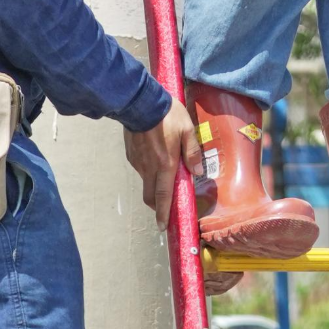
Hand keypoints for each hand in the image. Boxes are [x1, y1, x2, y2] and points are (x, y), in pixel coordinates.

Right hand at [124, 98, 203, 229]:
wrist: (141, 102)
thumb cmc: (167, 115)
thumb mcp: (187, 129)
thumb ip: (192, 151)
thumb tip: (198, 172)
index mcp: (165, 165)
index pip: (163, 196)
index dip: (163, 213)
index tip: (162, 227)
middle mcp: (150, 168)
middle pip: (150, 196)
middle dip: (157, 205)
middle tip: (165, 204)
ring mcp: (138, 162)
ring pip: (145, 181)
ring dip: (154, 184)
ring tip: (162, 169)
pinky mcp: (130, 154)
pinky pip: (140, 168)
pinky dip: (147, 169)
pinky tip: (153, 155)